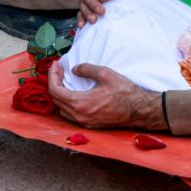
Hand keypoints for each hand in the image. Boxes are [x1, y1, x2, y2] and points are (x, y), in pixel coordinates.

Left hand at [48, 61, 166, 129]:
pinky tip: (73, 94)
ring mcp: (84, 122)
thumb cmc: (124, 92)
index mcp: (80, 103)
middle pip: (56, 100)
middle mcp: (79, 115)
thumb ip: (87, 70)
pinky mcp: (89, 125)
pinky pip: (71, 115)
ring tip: (64, 82)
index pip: (55, 90)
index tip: (56, 65)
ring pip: (61, 110)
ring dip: (60, 95)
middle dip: (55, 83)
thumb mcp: (106, 74)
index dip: (52, 75)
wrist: (138, 110)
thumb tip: (74, 69)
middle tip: (60, 71)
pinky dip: (67, 103)